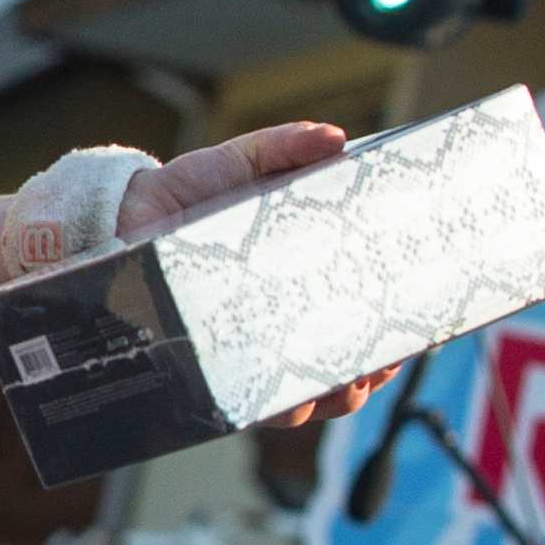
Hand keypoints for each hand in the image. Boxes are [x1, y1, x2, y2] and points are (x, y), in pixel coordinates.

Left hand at [115, 124, 403, 433]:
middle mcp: (280, 322)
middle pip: (344, 367)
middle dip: (374, 371)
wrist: (122, 214)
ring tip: (349, 382)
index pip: (362, 316)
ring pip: (305, 397)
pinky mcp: (210, 365)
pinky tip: (294, 398)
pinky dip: (277, 406)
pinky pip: (248, 403)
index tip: (422, 328)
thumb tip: (336, 138)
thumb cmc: (187, 192)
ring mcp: (247, 348)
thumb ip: (283, 148)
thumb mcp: (240, 163)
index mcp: (301, 278)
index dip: (395, 330)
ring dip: (336, 396)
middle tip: (387, 359)